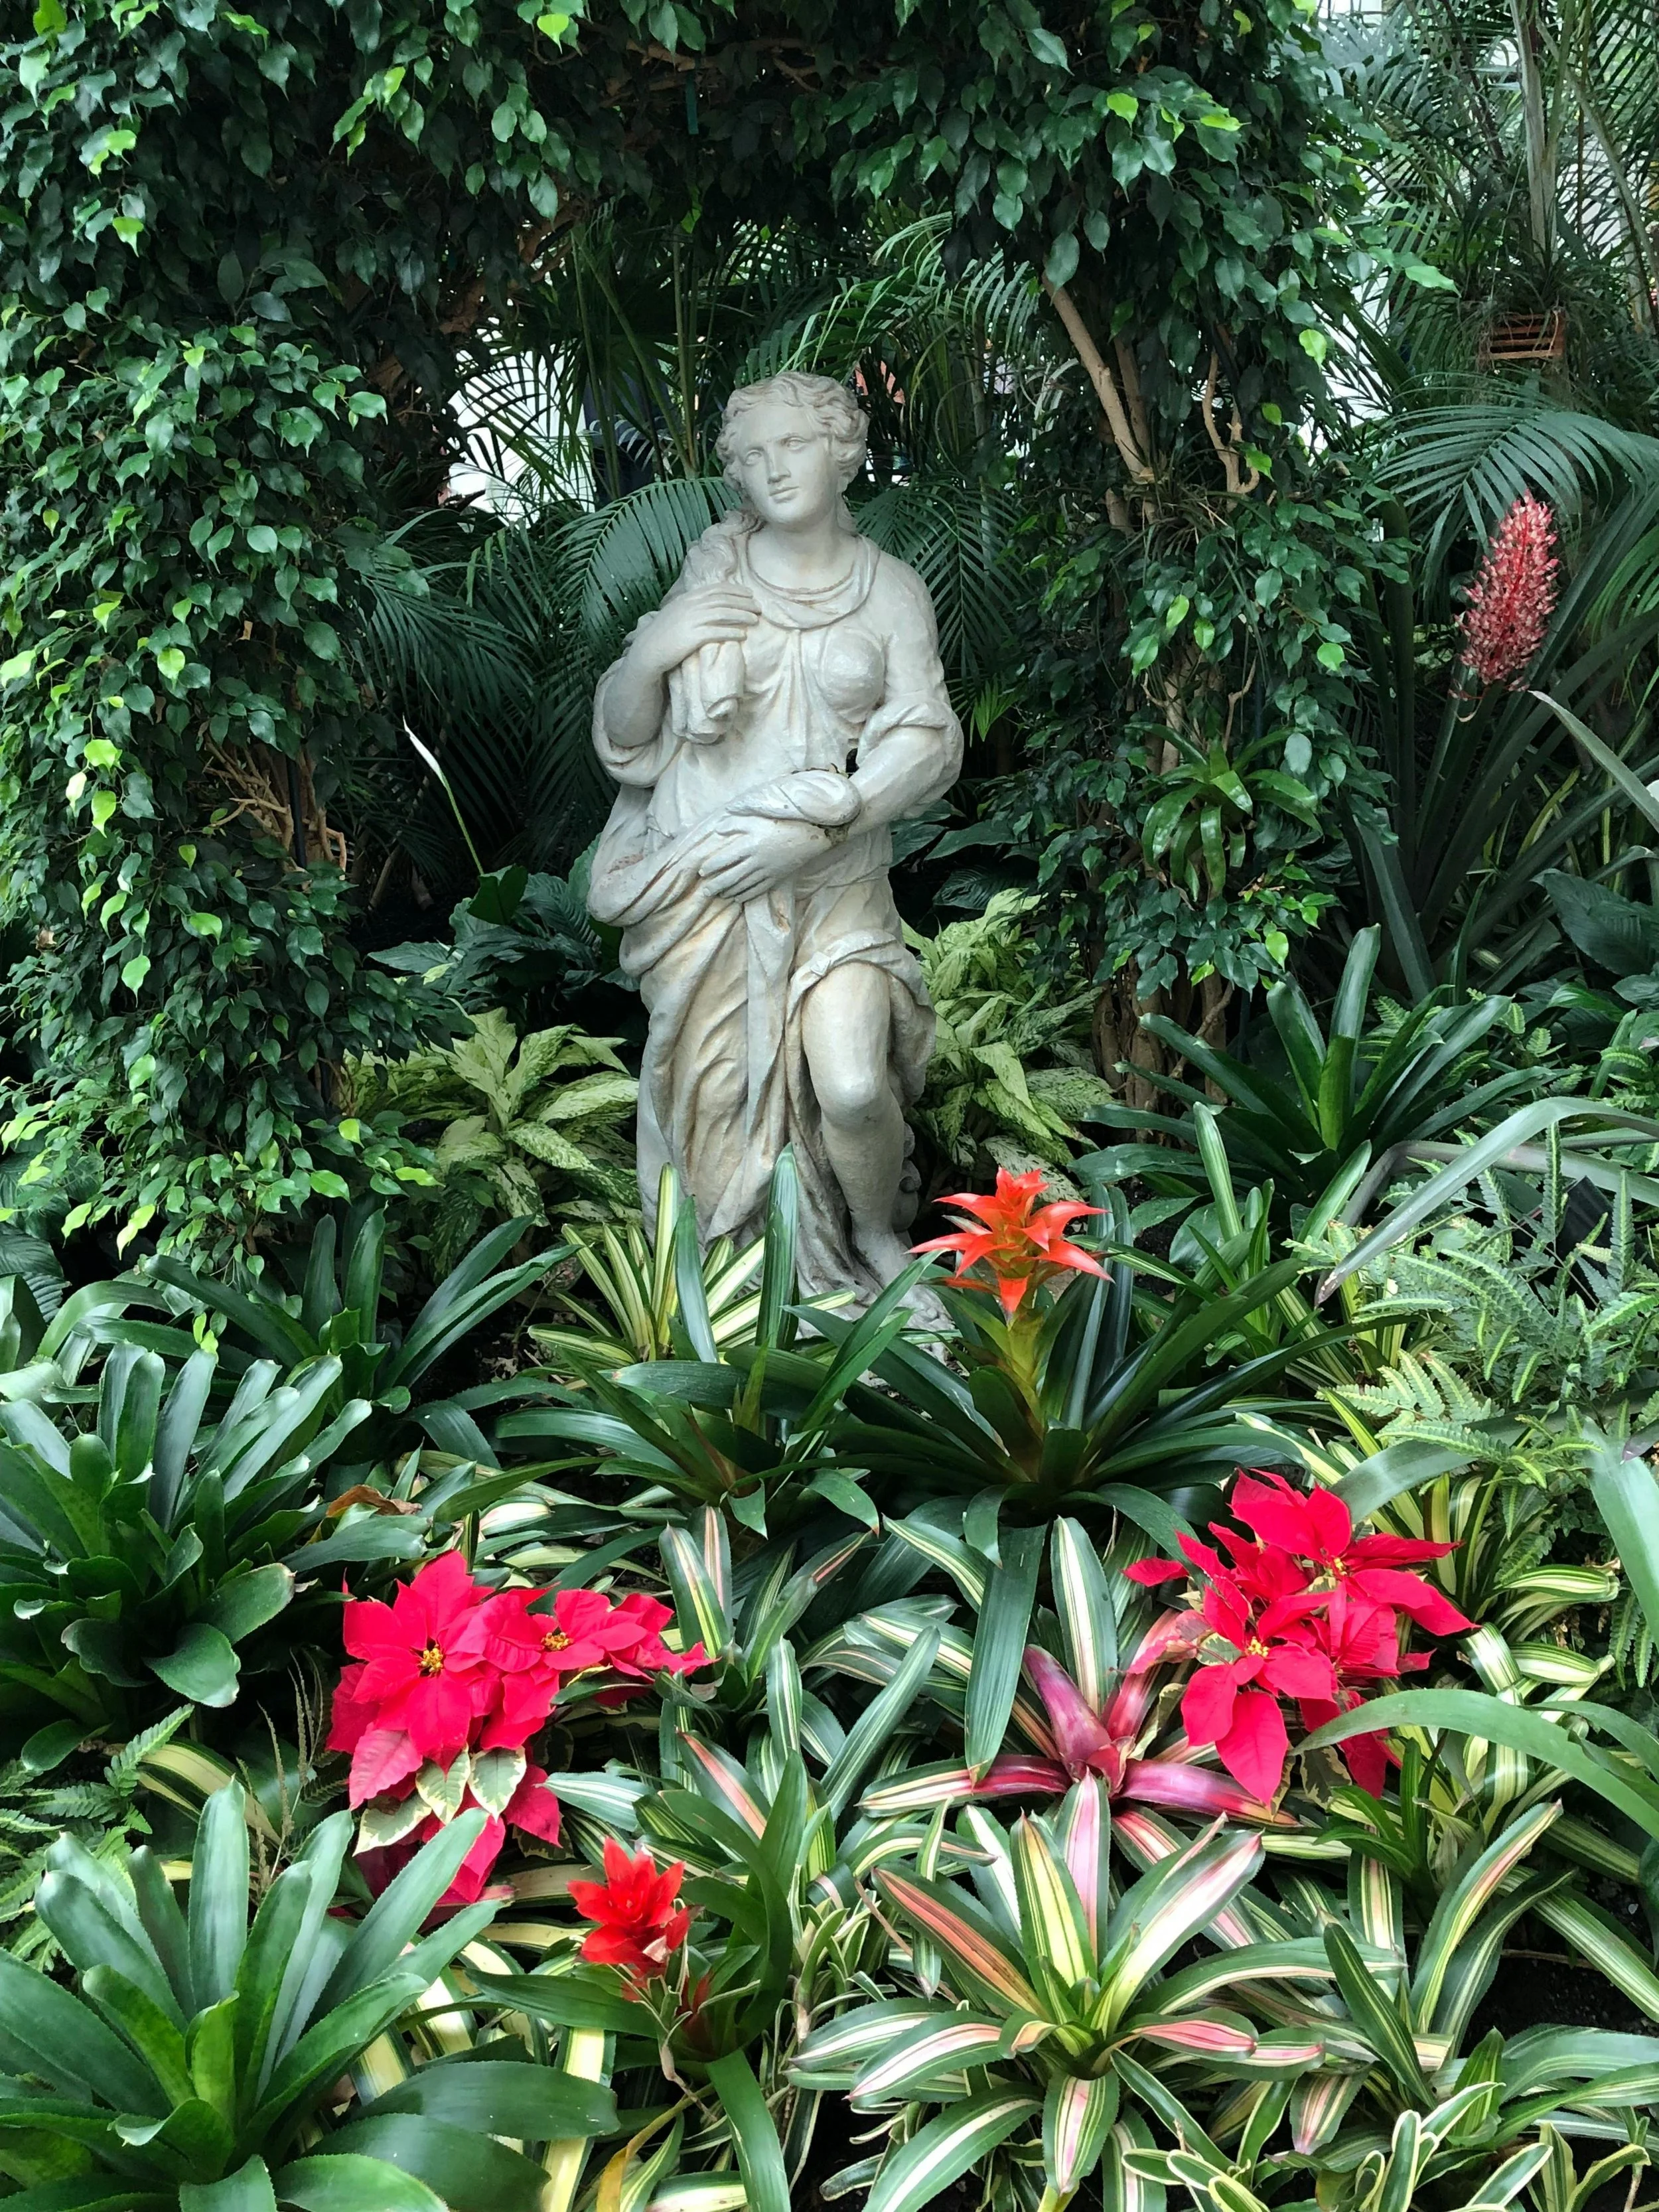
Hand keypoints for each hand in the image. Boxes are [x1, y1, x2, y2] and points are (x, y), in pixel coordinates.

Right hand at [631, 587, 758, 679]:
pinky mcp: (693, 637)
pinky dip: (732, 632)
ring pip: (723, 614)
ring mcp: (692, 620)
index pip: (716, 589)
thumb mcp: (676, 613)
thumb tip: (709, 605)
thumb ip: (691, 606)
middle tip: (759, 607)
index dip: (735, 590)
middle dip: (744, 602)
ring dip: (742, 615)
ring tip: (755, 620)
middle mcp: (691, 606)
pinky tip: (743, 635)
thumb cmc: (663, 634)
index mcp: (688, 598)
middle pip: (724, 600)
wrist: (648, 650)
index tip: (749, 594)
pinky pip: (718, 632)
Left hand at [697, 818, 827, 902]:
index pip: (725, 859)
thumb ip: (735, 823)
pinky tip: (737, 899)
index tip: (702, 871)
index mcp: (749, 845)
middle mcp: (756, 861)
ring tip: (718, 895)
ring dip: (729, 892)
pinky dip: (746, 895)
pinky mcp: (776, 877)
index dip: (712, 866)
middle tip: (705, 891)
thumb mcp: (755, 818)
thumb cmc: (780, 823)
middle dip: (717, 885)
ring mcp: (767, 871)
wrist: (808, 835)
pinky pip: (758, 889)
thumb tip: (717, 829)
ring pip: (744, 885)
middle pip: (732, 877)